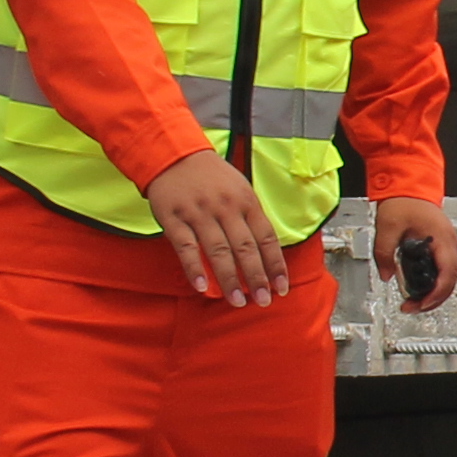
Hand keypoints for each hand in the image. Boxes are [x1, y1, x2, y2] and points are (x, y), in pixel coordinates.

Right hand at [140, 149, 287, 310]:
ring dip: (229, 279)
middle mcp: (225, 208)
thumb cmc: (212, 177)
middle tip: (263, 301)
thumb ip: (251, 218)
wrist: (175, 155)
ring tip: (237, 301)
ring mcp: (199, 214)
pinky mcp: (174, 218)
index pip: (266, 238)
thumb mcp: (240, 189)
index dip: (275, 264)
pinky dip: (194, 268)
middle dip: (257, 277)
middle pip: (245, 248)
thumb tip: (266, 254)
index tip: (281, 288)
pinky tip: (202, 287)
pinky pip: (186, 247)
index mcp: (246, 202)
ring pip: (218, 250)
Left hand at [372, 192, 456, 314]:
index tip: (421, 304)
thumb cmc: (404, 201)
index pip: (447, 275)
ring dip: (433, 293)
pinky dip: (432, 283)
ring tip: (414, 301)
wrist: (408, 186)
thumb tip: (387, 275)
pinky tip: (418, 288)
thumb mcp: (387, 227)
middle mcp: (449, 244)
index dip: (436, 295)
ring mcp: (447, 246)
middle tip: (413, 307)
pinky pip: (442, 270)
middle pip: (450, 281)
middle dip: (433, 299)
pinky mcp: (440, 247)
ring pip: (447, 278)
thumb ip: (384, 253)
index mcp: (442, 240)